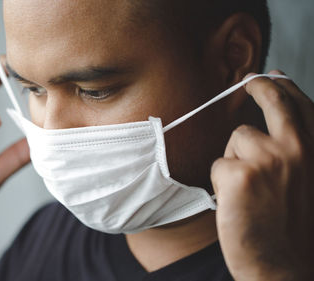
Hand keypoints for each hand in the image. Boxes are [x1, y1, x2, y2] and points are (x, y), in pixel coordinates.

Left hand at [211, 70, 313, 279]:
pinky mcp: (240, 172)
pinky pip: (220, 162)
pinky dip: (223, 181)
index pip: (302, 105)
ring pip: (238, 138)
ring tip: (249, 190)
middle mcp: (299, 149)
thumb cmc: (292, 227)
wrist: (283, 265)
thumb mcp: (307, 180)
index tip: (272, 75)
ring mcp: (269, 158)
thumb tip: (277, 115)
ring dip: (237, 158)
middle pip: (274, 101)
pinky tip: (236, 201)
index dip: (284, 86)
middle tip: (250, 81)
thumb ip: (295, 148)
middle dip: (260, 85)